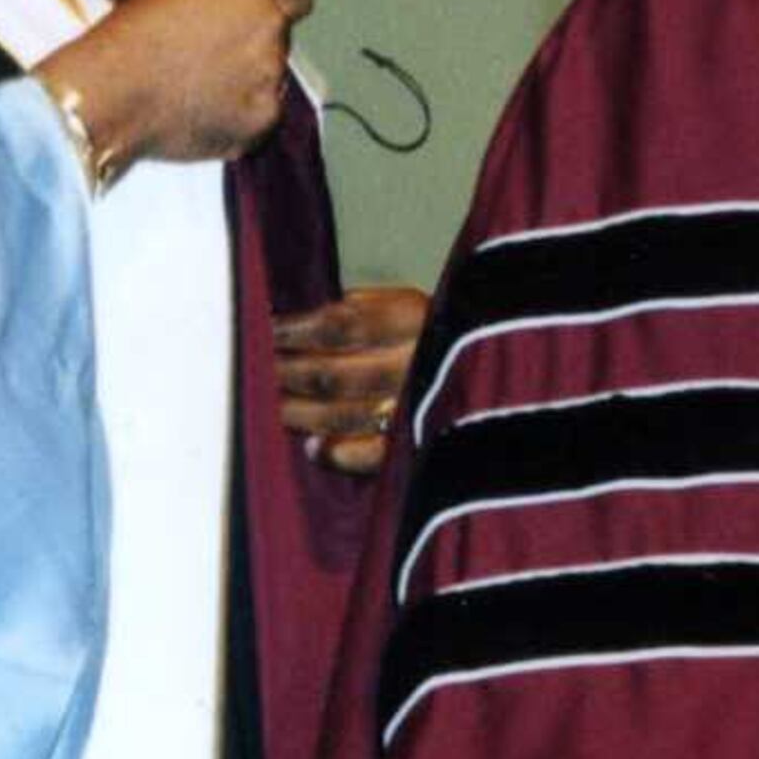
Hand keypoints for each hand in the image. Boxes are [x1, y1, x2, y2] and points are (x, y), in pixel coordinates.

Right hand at [34, 0, 313, 170]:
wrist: (110, 94)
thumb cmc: (128, 37)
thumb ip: (219, 2)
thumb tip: (228, 14)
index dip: (276, 9)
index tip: (260, 19)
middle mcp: (272, 36)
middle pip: (279, 41)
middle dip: (252, 46)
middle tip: (210, 56)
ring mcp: (269, 86)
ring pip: (271, 81)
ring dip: (246, 83)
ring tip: (197, 87)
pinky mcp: (259, 127)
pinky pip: (258, 118)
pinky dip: (237, 117)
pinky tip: (199, 112)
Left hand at [274, 284, 426, 474]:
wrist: (503, 367)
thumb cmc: (442, 335)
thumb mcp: (412, 304)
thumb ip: (365, 308)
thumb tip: (303, 319)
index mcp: (416, 318)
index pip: (339, 326)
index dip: (294, 331)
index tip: (264, 329)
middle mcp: (417, 362)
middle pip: (332, 373)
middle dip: (286, 374)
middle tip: (256, 370)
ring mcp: (420, 407)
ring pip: (343, 414)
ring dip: (299, 412)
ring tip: (271, 405)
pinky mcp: (422, 442)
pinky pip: (374, 455)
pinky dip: (339, 455)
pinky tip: (312, 448)